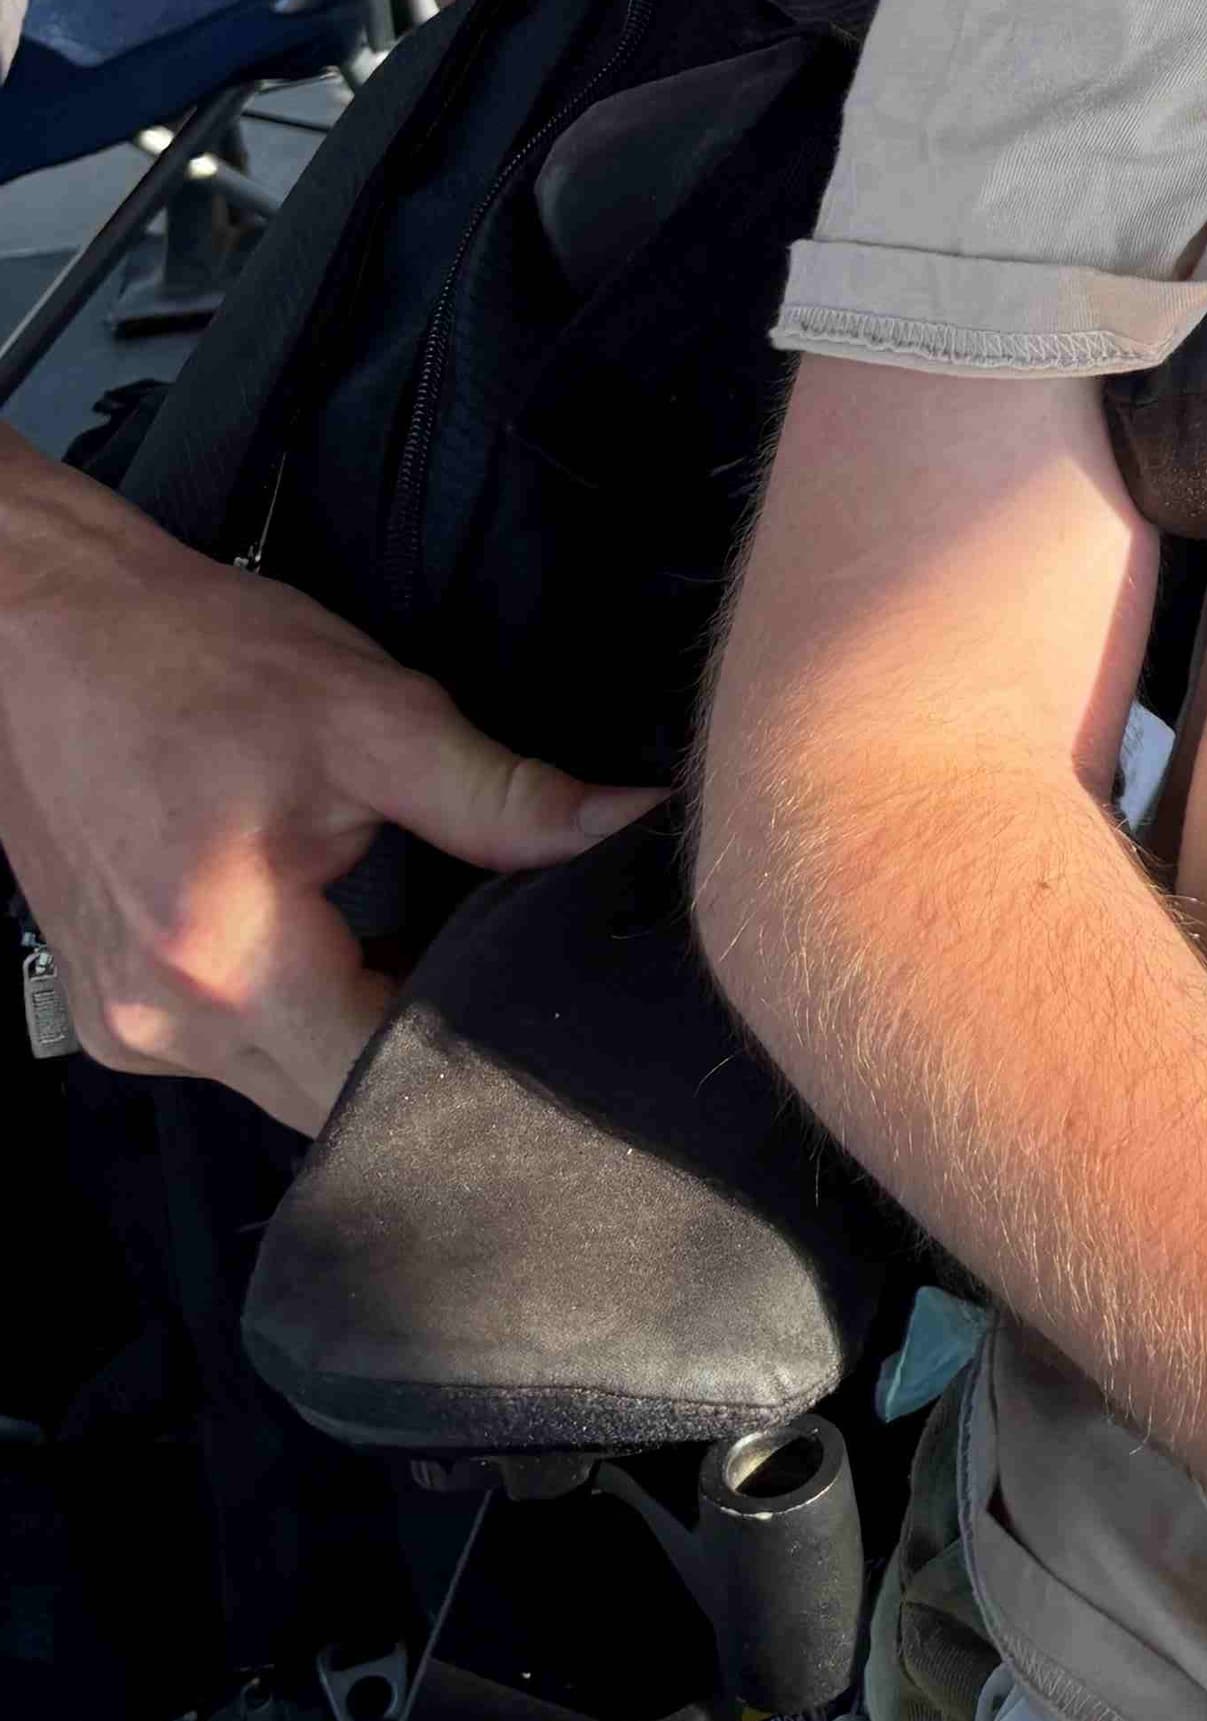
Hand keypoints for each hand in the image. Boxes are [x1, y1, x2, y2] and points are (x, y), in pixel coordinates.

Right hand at [0, 442, 654, 1129]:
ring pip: (289, 1077)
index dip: (484, 1044)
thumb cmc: (191, 656)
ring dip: (362, 1023)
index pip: (387, 1077)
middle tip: (502, 957)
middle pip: (338, 1097)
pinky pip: (236, 1046)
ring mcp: (127, 1023)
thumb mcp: (371, 715)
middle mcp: (165, 1025)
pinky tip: (346, 932)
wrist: (42, 623)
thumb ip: (506, 796)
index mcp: (228, 966)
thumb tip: (635, 825)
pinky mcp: (112, 1003)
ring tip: (425, 933)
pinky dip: (304, 1005)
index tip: (545, 988)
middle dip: (428, 1039)